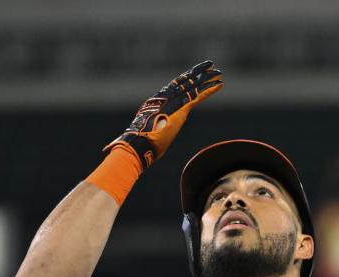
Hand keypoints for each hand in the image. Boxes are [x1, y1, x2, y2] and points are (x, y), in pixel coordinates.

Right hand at [106, 60, 222, 169]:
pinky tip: (220, 84)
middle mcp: (165, 98)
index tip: (192, 74)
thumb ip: (136, 136)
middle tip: (210, 65)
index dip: (184, 79)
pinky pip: (198, 96)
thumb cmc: (136, 144)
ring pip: (193, 86)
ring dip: (207, 79)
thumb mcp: (139, 137)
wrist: (137, 144)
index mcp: (156, 102)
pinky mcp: (181, 109)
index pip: (173, 87)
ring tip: (219, 72)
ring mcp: (173, 102)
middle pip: (184, 81)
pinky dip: (209, 90)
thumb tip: (118, 148)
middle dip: (197, 73)